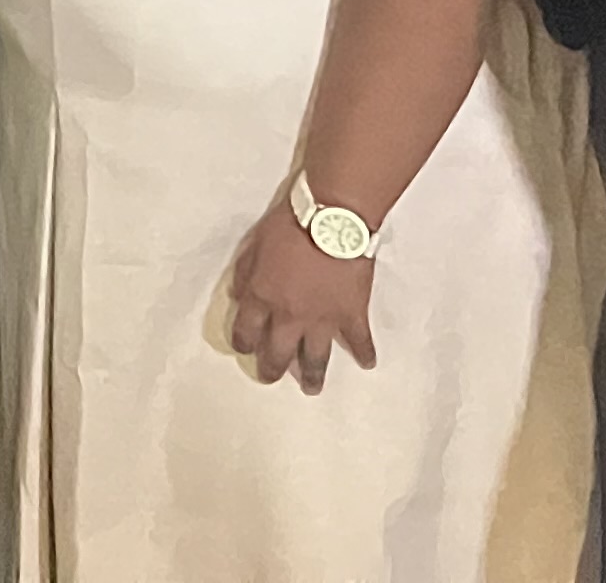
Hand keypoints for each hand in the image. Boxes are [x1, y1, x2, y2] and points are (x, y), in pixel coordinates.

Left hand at [226, 203, 377, 391]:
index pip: (245, 331)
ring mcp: (323, 320)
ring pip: (315, 358)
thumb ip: (244, 273)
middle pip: (277, 353)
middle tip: (270, 378)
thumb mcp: (253, 243)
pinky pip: (359, 341)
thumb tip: (238, 296)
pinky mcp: (353, 315)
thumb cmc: (289, 224)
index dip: (242, 343)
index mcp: (262, 297)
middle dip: (271, 370)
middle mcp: (290, 316)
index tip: (243, 349)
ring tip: (311, 388)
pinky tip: (367, 364)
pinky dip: (364, 353)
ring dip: (312, 376)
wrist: (332, 219)